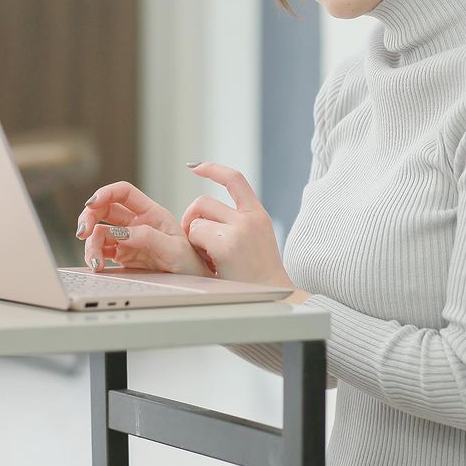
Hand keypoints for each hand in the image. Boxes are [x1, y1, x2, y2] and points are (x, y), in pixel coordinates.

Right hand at [75, 181, 214, 276]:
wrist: (194, 284)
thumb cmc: (191, 264)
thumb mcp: (174, 249)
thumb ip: (147, 237)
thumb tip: (120, 232)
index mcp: (152, 213)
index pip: (124, 192)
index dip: (105, 193)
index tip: (91, 204)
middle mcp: (137, 223)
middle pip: (104, 210)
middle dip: (89, 218)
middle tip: (83, 233)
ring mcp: (128, 239)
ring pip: (99, 232)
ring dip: (90, 244)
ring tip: (95, 263)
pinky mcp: (123, 256)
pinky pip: (101, 251)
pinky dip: (94, 257)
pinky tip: (97, 267)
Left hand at [181, 162, 291, 286]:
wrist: (274, 299)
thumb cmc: (259, 277)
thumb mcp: (256, 241)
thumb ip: (238, 223)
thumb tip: (205, 213)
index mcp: (258, 215)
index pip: (234, 179)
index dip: (212, 169)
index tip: (195, 166)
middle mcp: (249, 218)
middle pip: (204, 202)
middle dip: (191, 218)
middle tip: (195, 241)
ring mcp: (239, 230)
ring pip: (197, 220)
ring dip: (194, 238)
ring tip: (208, 258)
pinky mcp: (226, 244)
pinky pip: (196, 235)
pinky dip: (196, 250)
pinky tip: (210, 265)